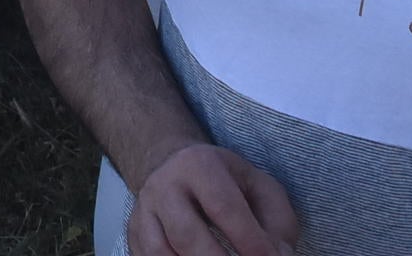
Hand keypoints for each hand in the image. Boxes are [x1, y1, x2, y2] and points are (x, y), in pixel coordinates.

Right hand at [126, 142, 300, 255]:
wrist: (173, 165)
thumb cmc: (226, 182)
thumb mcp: (259, 186)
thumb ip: (276, 222)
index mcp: (200, 165)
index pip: (224, 206)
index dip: (249, 240)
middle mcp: (165, 185)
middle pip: (187, 235)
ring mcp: (143, 210)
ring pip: (160, 252)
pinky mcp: (134, 233)